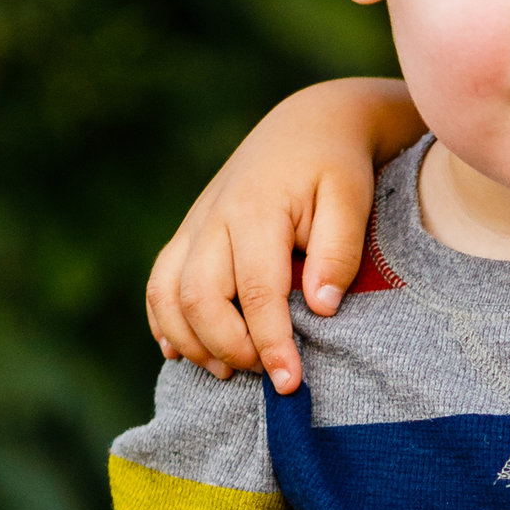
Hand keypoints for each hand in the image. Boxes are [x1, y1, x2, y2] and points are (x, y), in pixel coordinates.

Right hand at [146, 80, 419, 391]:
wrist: (305, 127)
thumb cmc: (335, 167)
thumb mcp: (351, 199)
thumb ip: (338, 250)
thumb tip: (321, 307)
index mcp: (256, 209)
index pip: (256, 290)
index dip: (270, 342)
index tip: (291, 382)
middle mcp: (214, 219)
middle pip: (199, 298)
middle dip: (229, 348)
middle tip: (268, 375)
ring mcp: (194, 227)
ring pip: (167, 294)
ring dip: (192, 342)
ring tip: (230, 371)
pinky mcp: (187, 235)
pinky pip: (158, 285)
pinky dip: (165, 323)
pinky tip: (187, 352)